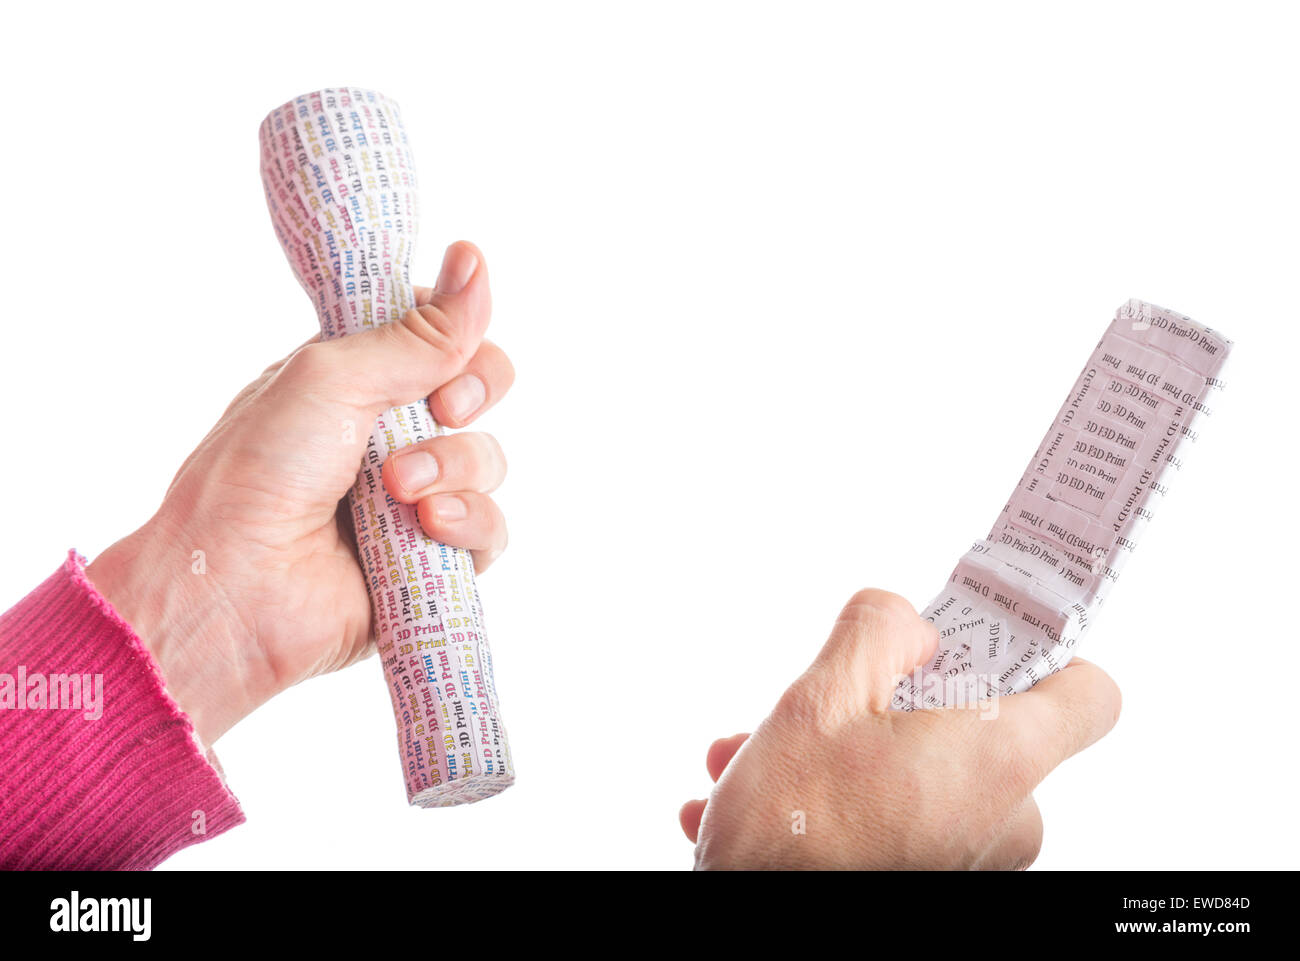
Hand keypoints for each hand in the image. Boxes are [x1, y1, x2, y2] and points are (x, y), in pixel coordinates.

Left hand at [86, 242, 514, 748]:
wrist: (235, 587)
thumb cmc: (258, 474)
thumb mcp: (333, 378)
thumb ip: (417, 332)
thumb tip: (475, 259)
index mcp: (356, 379)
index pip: (439, 334)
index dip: (458, 333)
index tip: (448, 340)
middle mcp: (390, 433)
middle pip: (480, 389)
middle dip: (471, 394)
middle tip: (443, 408)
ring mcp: (415, 497)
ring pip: (489, 459)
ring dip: (455, 466)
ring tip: (401, 490)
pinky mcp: (433, 558)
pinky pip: (491, 530)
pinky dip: (470, 523)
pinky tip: (430, 525)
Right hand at [679, 589, 1120, 868]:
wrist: (748, 912)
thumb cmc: (790, 832)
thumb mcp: (819, 697)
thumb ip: (880, 630)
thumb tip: (910, 628)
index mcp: (997, 761)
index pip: (1089, 696)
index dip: (1040, 655)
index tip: (981, 643)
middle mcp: (1003, 821)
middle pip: (985, 729)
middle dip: (899, 706)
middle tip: (834, 708)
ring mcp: (973, 861)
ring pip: (930, 772)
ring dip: (857, 753)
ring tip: (777, 756)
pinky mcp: (939, 880)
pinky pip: (909, 818)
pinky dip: (852, 799)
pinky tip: (783, 796)